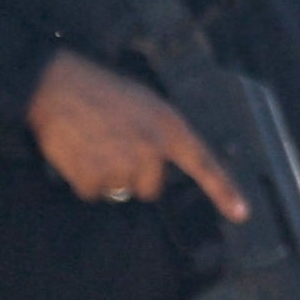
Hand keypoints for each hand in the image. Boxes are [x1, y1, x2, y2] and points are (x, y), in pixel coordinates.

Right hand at [25, 51, 246, 221]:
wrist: (58, 85)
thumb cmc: (103, 90)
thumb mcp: (147, 103)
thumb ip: (160, 135)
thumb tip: (158, 165)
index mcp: (169, 127)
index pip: (204, 163)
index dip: (224, 191)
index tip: (241, 213)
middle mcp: (151, 150)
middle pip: (150, 188)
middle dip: (134, 174)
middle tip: (114, 145)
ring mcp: (123, 166)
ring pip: (120, 190)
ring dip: (106, 174)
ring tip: (94, 142)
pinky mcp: (93, 178)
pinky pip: (93, 192)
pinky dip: (84, 179)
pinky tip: (78, 152)